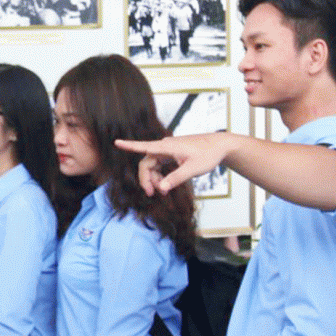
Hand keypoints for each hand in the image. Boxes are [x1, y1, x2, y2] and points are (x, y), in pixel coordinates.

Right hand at [115, 133, 229, 195]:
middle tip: (152, 194)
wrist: (220, 146)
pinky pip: (160, 165)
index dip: (129, 146)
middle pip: (147, 163)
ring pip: (153, 165)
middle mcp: (165, 146)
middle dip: (147, 178)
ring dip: (154, 179)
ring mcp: (168, 150)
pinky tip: (166, 184)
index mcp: (167, 146)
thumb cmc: (208, 154)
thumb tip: (161, 188)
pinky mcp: (173, 153)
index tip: (116, 142)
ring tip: (163, 191)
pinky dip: (161, 175)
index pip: (143, 146)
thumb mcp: (192, 169)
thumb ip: (175, 178)